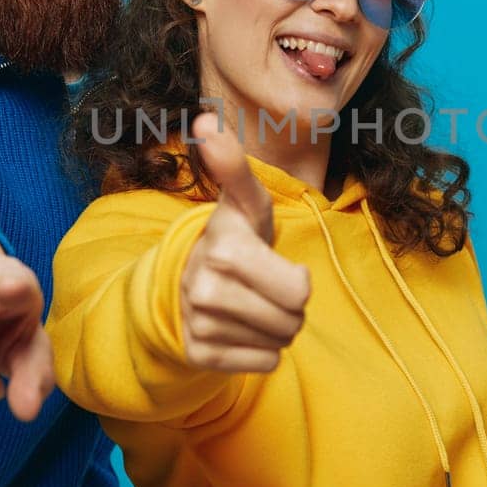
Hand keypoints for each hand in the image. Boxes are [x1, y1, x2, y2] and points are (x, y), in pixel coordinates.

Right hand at [178, 113, 310, 372]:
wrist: (186, 283)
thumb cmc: (233, 239)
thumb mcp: (244, 203)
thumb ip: (234, 167)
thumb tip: (206, 122)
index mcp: (225, 250)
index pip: (300, 291)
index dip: (297, 281)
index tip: (270, 264)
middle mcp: (205, 290)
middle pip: (293, 322)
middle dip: (290, 309)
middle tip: (264, 289)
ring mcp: (198, 325)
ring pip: (278, 344)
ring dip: (275, 329)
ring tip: (252, 307)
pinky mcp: (198, 356)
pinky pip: (262, 365)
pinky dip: (260, 352)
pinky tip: (239, 330)